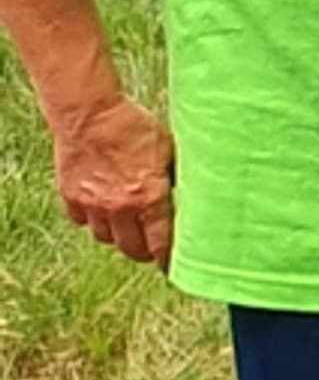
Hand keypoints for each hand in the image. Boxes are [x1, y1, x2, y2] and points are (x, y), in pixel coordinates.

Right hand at [54, 95, 174, 266]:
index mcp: (149, 197)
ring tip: (128, 227)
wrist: (89, 113)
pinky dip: (91, 220)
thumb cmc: (133, 126)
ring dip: (117, 236)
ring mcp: (92, 203)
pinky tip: (102, 209)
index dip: (167, 259)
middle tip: (150, 248)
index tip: (173, 266)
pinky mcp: (71, 196)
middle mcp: (120, 207)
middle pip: (131, 249)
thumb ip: (174, 177)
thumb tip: (187, 194)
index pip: (160, 243)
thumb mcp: (169, 150)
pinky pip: (82, 221)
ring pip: (105, 238)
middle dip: (143, 252)